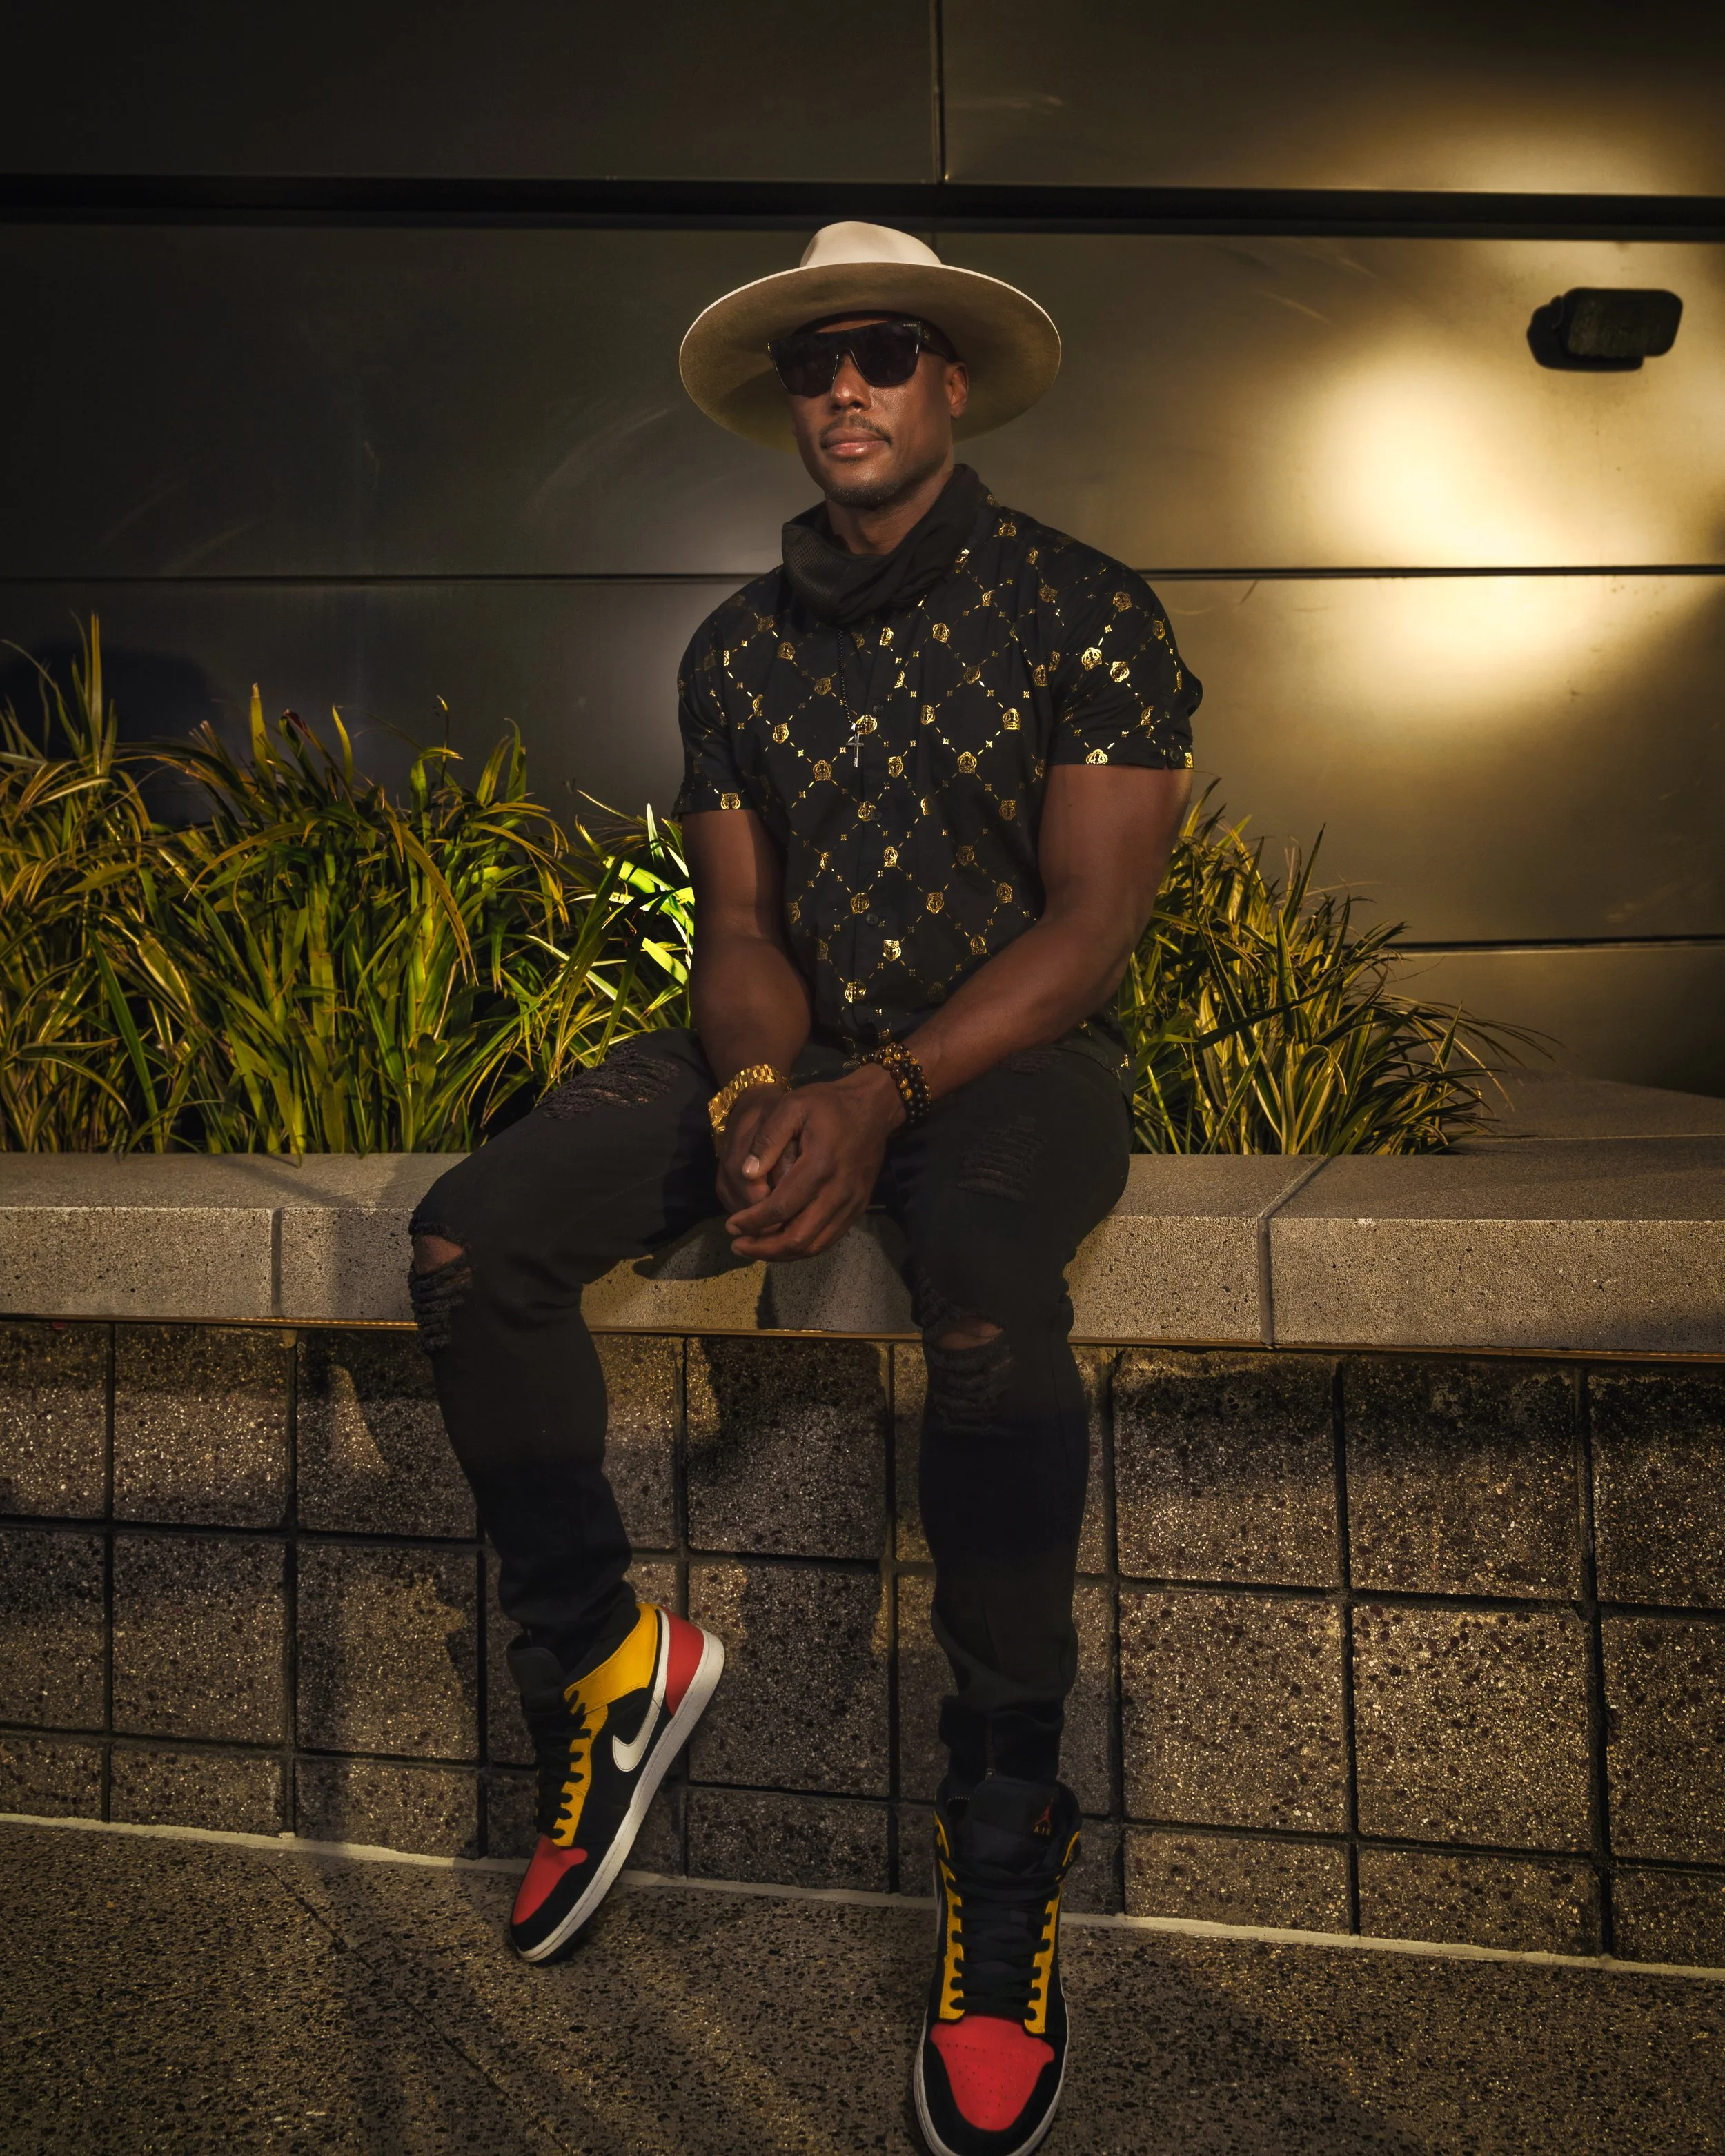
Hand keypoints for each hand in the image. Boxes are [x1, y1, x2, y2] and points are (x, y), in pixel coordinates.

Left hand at [723, 1066, 904, 1260]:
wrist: (873, 1108)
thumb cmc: (828, 1104)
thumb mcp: (793, 1105)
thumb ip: (768, 1139)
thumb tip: (746, 1174)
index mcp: (820, 1166)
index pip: (781, 1207)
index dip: (752, 1222)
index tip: (731, 1225)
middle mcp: (838, 1192)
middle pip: (798, 1238)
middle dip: (764, 1248)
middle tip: (737, 1244)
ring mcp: (852, 1203)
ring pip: (815, 1245)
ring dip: (782, 1254)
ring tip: (755, 1249)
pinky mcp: (858, 1207)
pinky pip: (829, 1239)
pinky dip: (803, 1247)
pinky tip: (782, 1242)